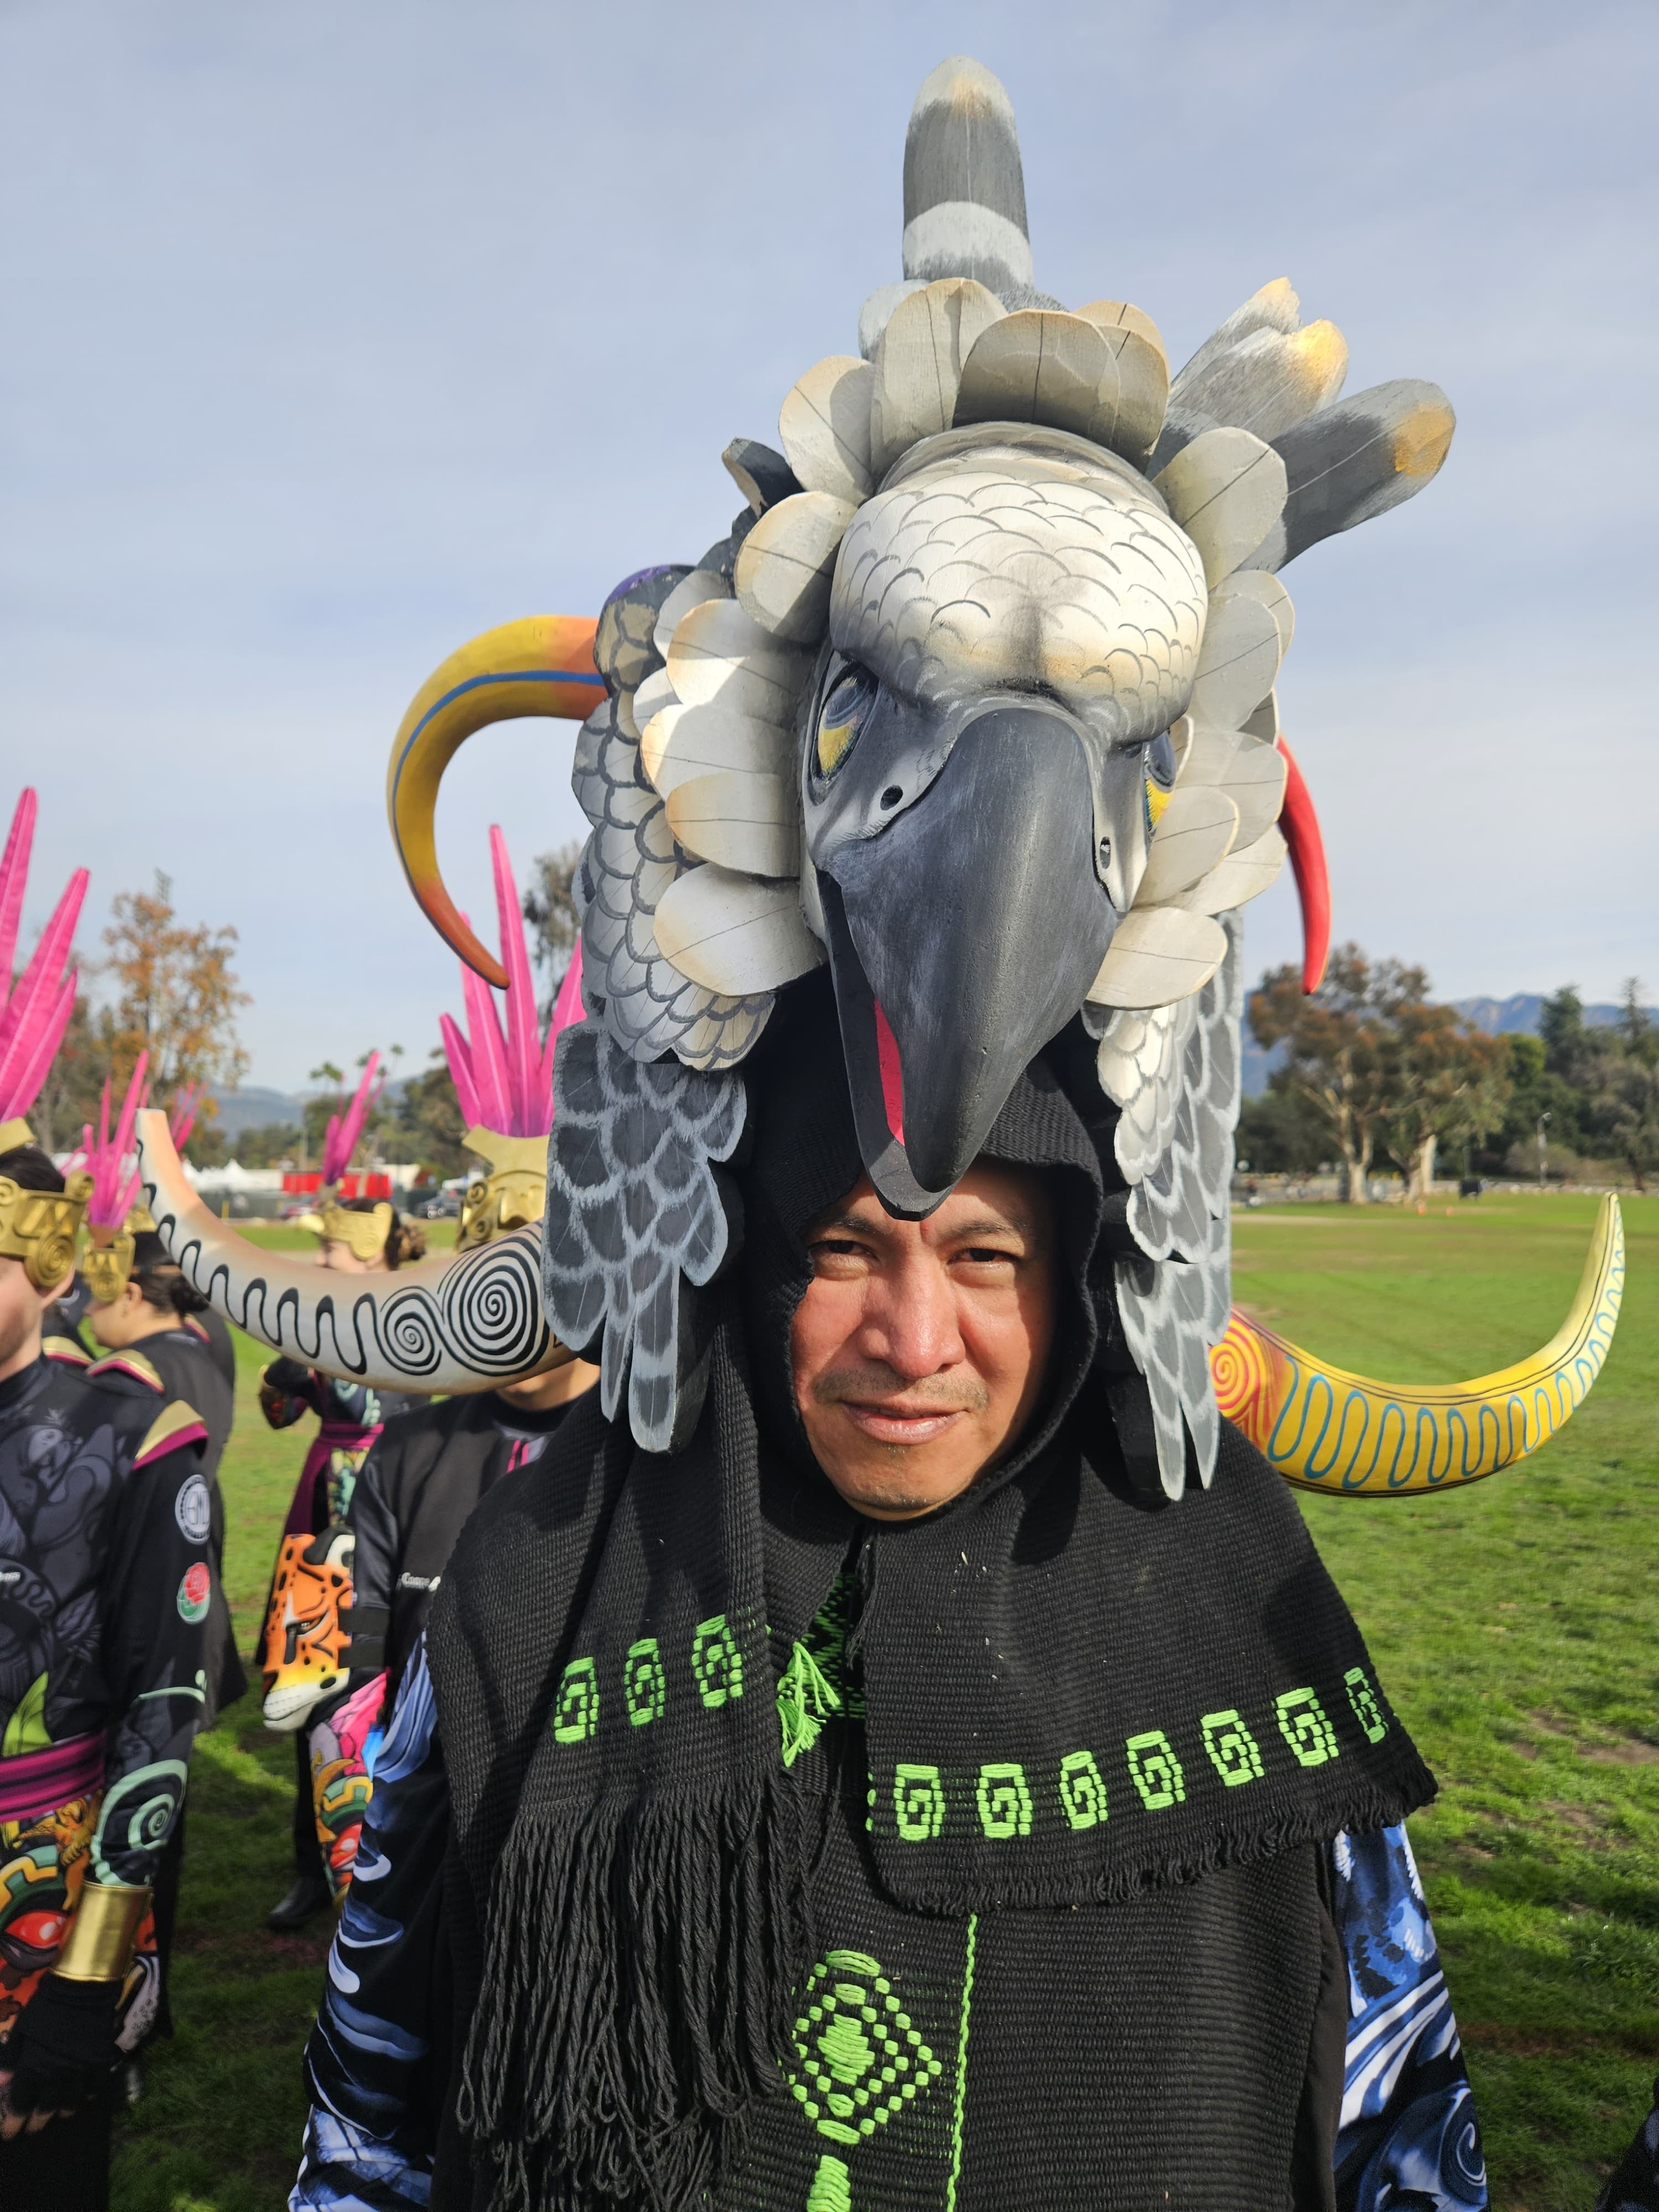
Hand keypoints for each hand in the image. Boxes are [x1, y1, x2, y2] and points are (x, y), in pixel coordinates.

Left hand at [0, 1976, 120, 2125]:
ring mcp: (81, 2068)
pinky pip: (95, 2086)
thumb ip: (9, 2060)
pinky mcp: (100, 2060)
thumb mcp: (21, 2032)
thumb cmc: (45, 2008)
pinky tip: (83, 2096)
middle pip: (47, 2109)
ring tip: (57, 2115)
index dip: (13, 2123)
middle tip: (32, 2128)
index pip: (21, 2104)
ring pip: (72, 2102)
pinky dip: (88, 2095)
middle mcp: (58, 2074)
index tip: (9, 2132)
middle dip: (37, 2123)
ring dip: (62, 2113)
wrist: (82, 1986)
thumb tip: (0, 2083)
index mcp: (34, 2067)